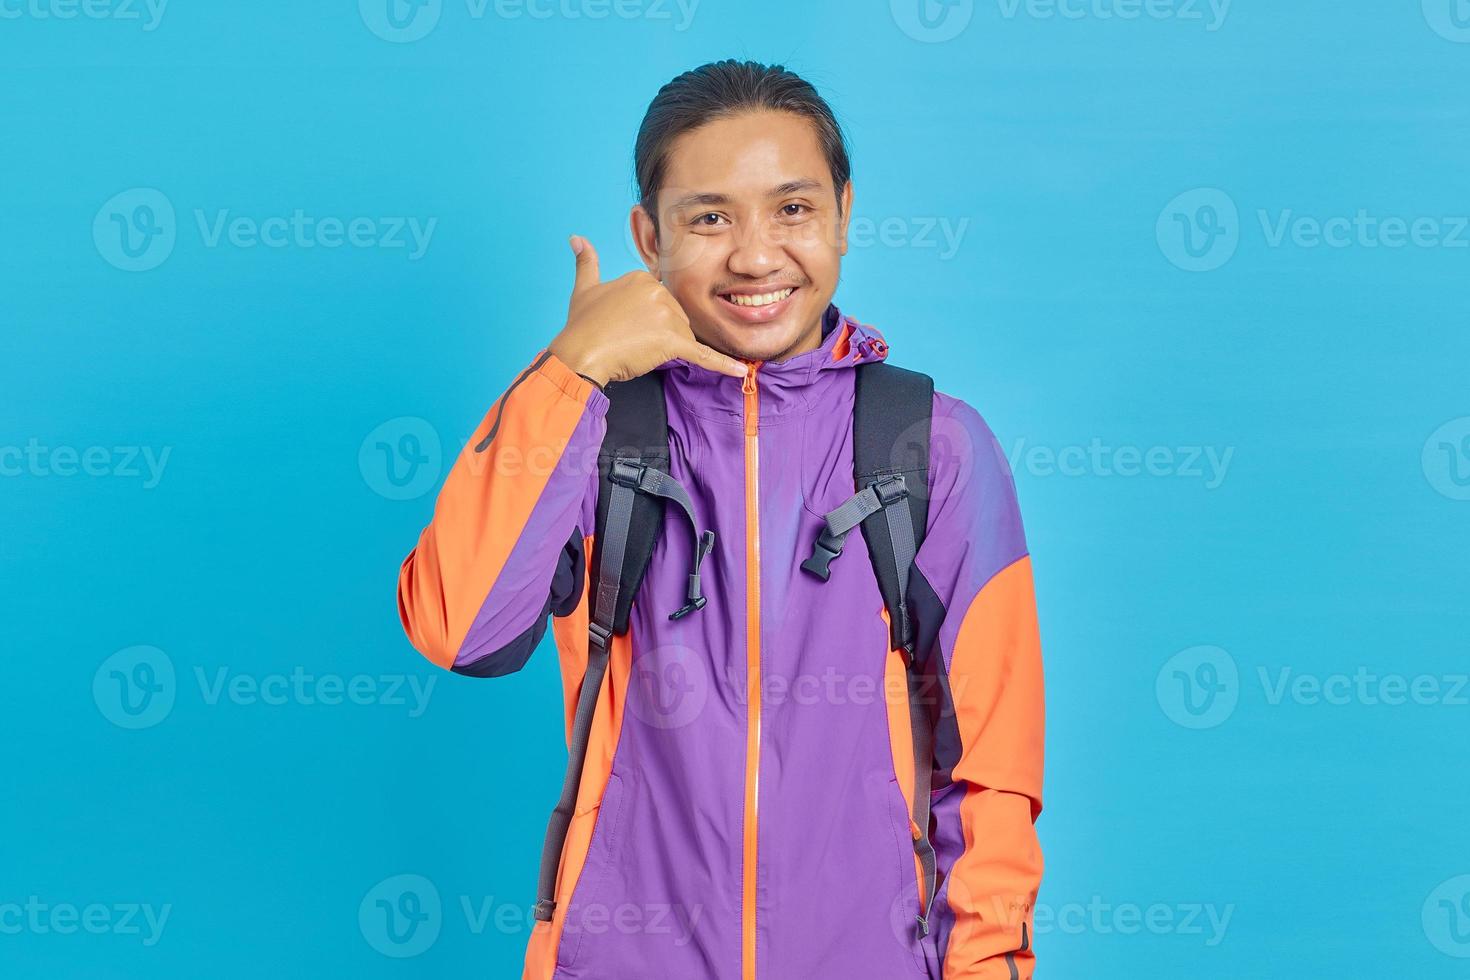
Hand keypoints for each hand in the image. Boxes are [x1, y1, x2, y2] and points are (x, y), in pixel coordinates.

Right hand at [547, 235, 746, 386]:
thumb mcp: (584, 288)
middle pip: (676, 320)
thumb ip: (586, 261)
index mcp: (643, 278)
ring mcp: (667, 315)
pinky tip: (740, 372)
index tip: (626, 327)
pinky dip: (722, 365)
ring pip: (682, 337)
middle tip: (628, 340)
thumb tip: (577, 238)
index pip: (662, 303)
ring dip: (664, 348)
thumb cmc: (582, 326)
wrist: (580, 354)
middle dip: (658, 334)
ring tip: (635, 349)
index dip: (647, 321)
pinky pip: (702, 355)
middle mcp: (659, 291)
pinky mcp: (673, 341)